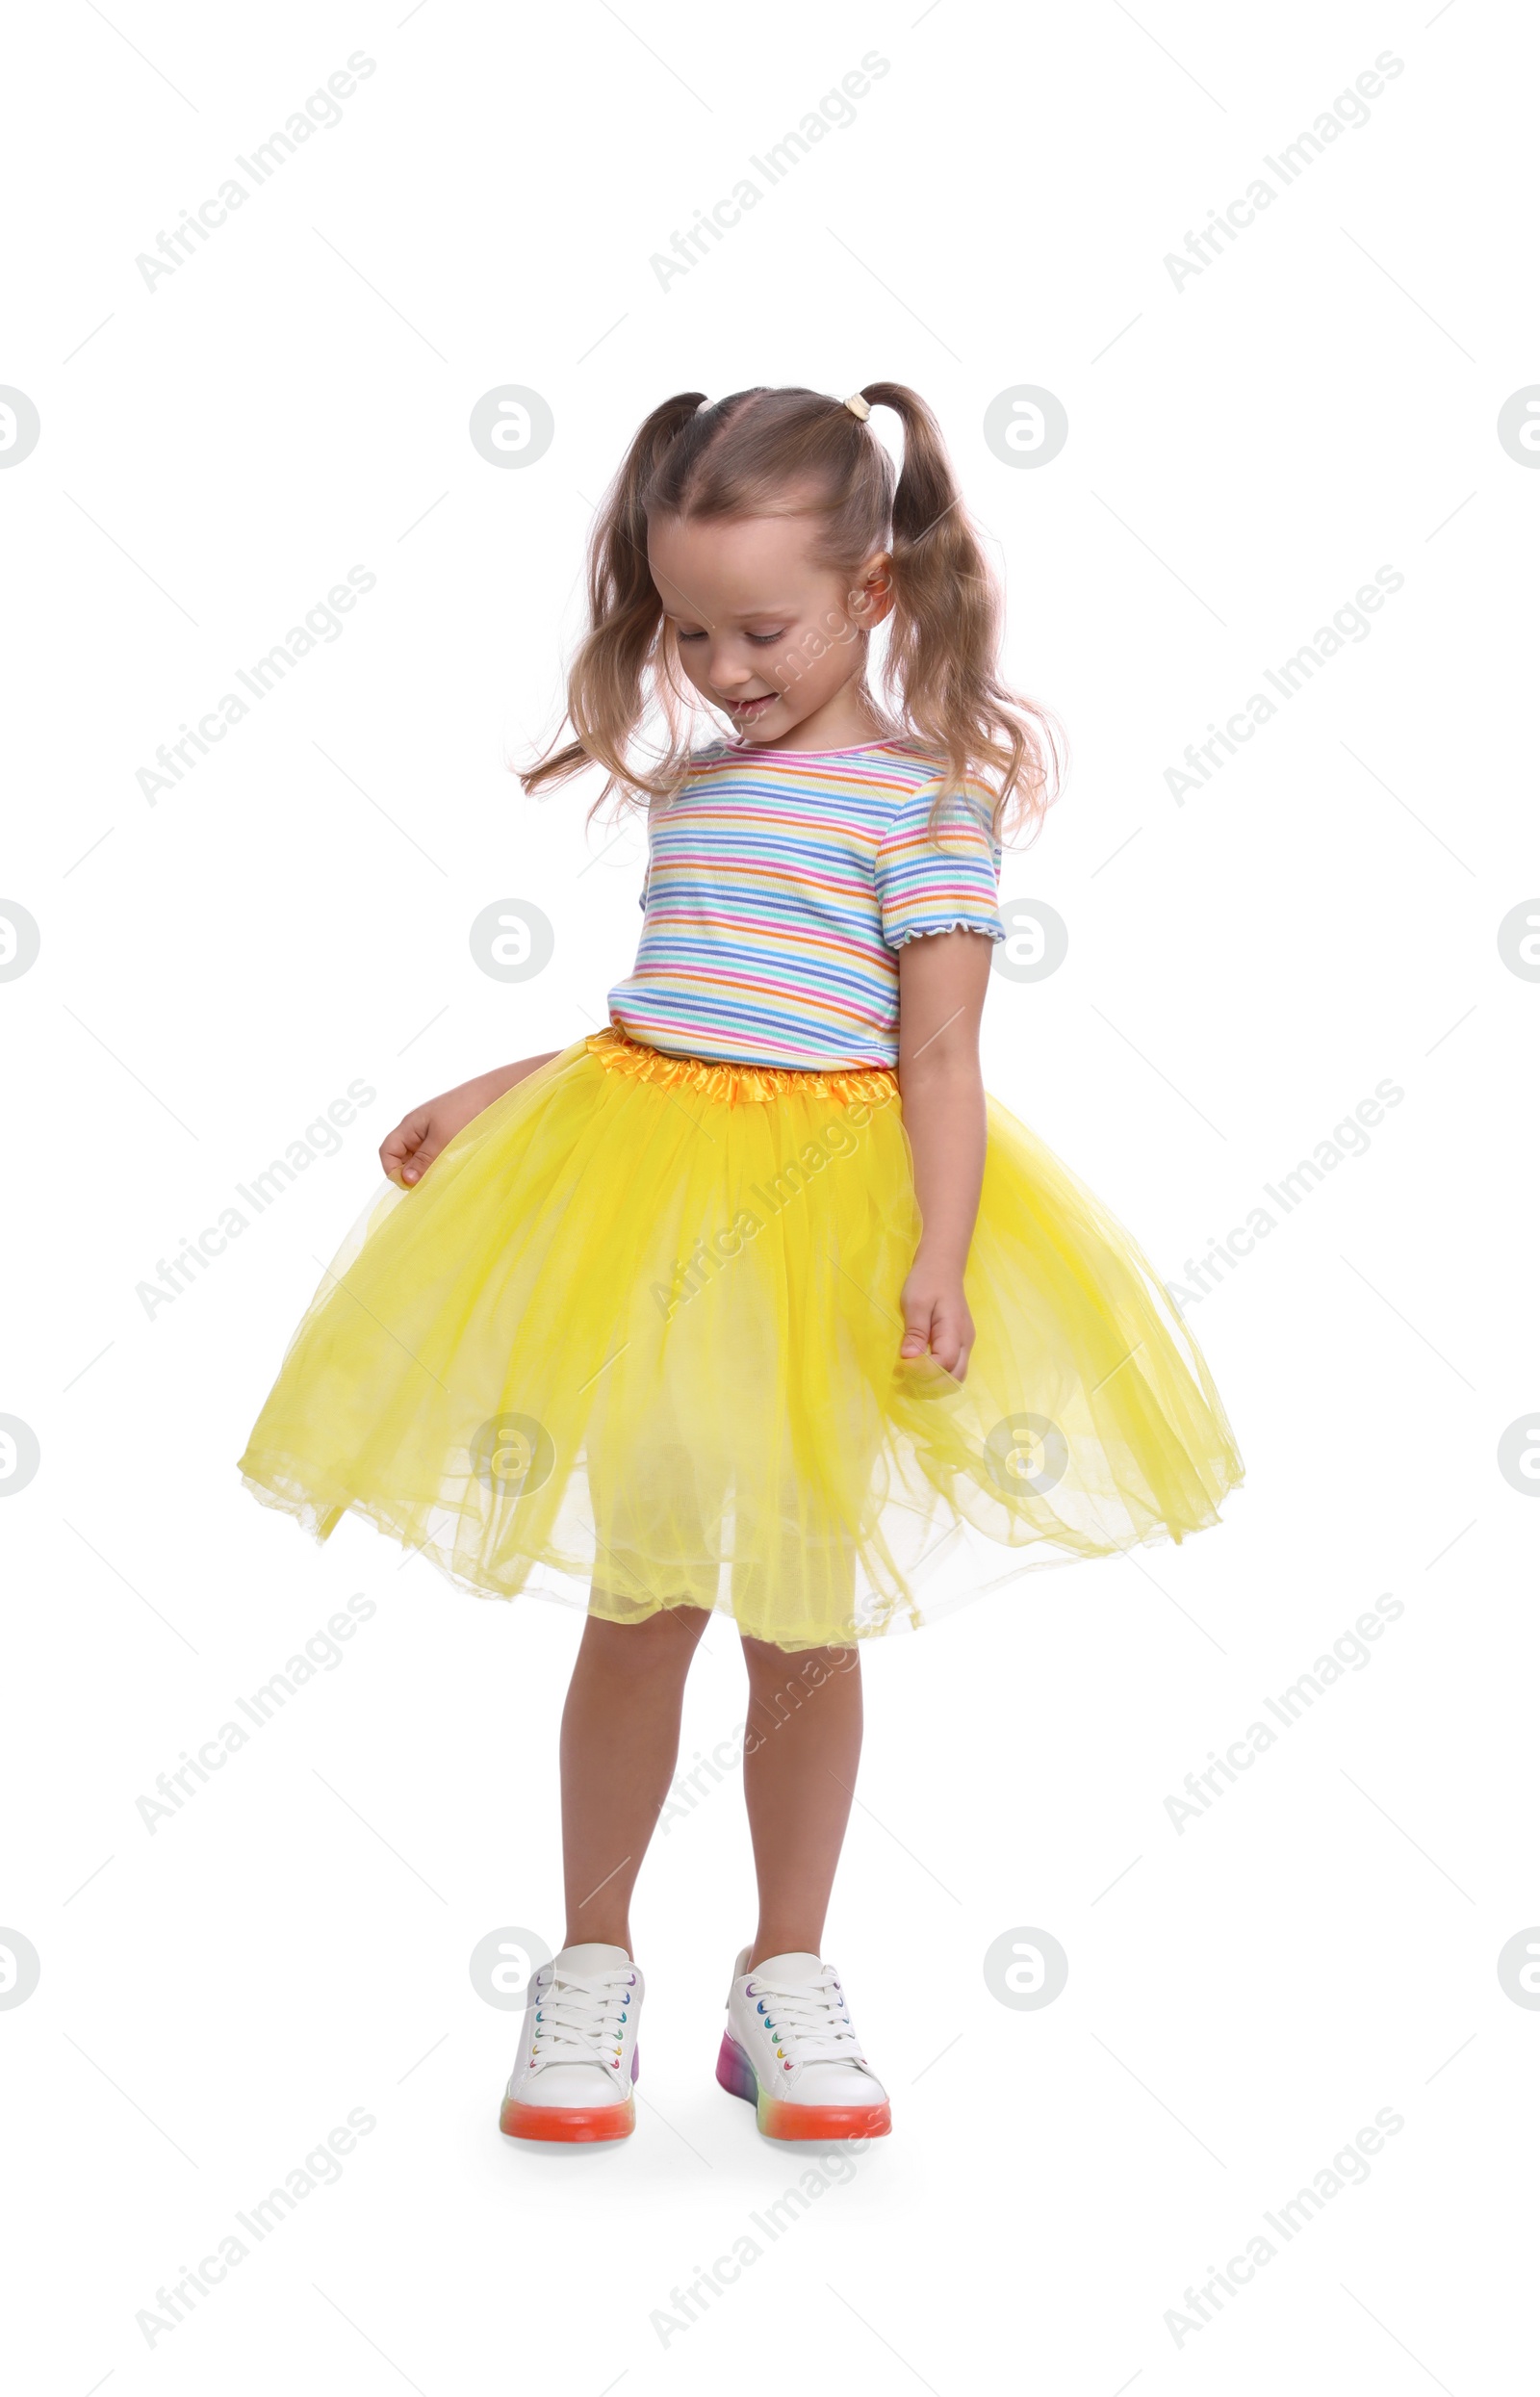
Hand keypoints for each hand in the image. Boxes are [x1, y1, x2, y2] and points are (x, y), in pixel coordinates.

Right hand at [379, 1080, 489, 1185]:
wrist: (494, 1095)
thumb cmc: (465, 1110)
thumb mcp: (442, 1138)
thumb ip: (423, 1160)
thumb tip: (406, 1180)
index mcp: (410, 1126)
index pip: (388, 1151)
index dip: (393, 1169)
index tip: (411, 1184)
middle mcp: (417, 1130)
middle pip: (401, 1157)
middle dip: (410, 1172)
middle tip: (427, 1185)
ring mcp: (431, 1133)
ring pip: (419, 1158)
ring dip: (425, 1170)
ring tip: (440, 1178)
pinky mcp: (446, 1137)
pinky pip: (434, 1155)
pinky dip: (438, 1165)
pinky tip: (450, 1170)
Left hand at [898, 1258, 974, 1381]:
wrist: (942, 1266)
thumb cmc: (927, 1281)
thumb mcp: (915, 1303)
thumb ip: (915, 1332)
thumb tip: (909, 1359)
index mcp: (954, 1330)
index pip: (945, 1364)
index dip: (924, 1373)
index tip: (902, 1370)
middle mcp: (965, 1341)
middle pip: (955, 1377)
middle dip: (931, 1385)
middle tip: (905, 1382)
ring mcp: (965, 1343)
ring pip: (957, 1375)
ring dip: (936, 1383)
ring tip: (911, 1379)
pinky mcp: (960, 1342)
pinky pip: (954, 1367)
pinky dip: (939, 1375)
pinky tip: (921, 1370)